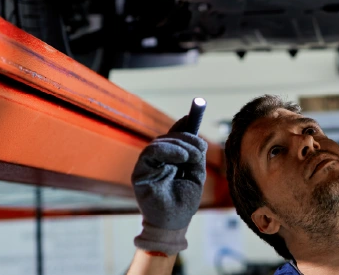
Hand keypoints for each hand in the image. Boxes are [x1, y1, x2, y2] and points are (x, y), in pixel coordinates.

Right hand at [131, 116, 207, 255]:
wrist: (175, 222)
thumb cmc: (185, 201)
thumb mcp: (196, 174)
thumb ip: (196, 155)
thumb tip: (196, 136)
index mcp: (170, 161)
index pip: (173, 138)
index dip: (181, 125)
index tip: (191, 115)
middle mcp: (157, 161)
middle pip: (168, 138)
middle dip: (185, 136)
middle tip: (199, 145)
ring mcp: (147, 166)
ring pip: (159, 143)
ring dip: (179, 144)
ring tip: (191, 156)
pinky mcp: (140, 172)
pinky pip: (150, 152)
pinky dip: (167, 150)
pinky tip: (181, 156)